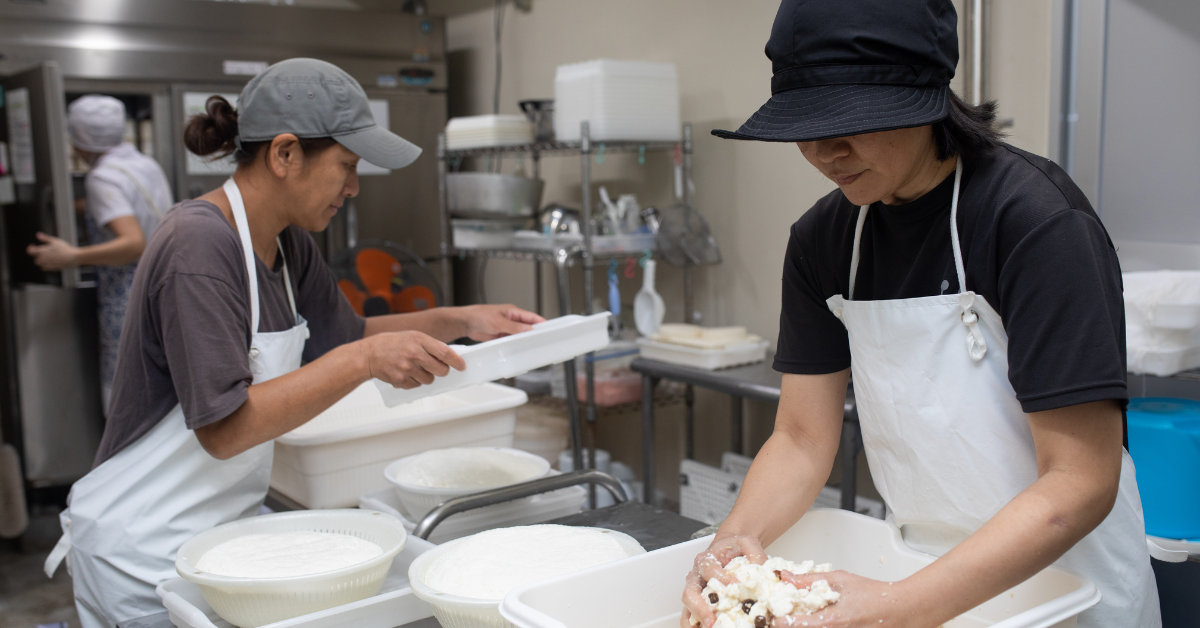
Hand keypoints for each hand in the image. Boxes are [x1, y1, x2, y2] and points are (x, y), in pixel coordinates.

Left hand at [26, 232, 77, 269]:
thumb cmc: (64, 248)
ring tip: (47, 257)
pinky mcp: (51, 268)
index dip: (30, 248)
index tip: (33, 245)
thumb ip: (45, 238)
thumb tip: (37, 234)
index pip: (30, 251)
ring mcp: (47, 264)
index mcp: (42, 251)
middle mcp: (43, 258)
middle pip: (35, 258)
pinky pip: (44, 268)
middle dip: (37, 255)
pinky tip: (49, 261)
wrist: (73, 257)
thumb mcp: (55, 241)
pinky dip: (44, 265)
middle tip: (43, 251)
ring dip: (41, 261)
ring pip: (39, 264)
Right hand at [363, 331, 466, 388]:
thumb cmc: (390, 344)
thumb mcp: (412, 337)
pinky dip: (415, 381)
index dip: (456, 361)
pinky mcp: (401, 381)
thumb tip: (448, 356)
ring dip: (426, 376)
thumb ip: (429, 345)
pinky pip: (417, 385)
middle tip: (436, 367)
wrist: (368, 355)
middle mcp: (414, 354)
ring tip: (415, 367)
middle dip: (442, 370)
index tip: (461, 365)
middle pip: (441, 370)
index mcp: (418, 340)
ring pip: (430, 380)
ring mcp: (407, 369)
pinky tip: (406, 372)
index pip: (445, 352)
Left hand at [458, 304, 544, 340]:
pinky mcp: (501, 335)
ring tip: (530, 346)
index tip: (548, 329)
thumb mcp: (498, 322)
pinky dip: (515, 344)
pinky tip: (517, 349)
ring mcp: (506, 328)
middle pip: (527, 327)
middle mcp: (511, 320)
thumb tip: (528, 329)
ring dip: (523, 340)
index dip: (541, 323)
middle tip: (541, 340)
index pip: (532, 317)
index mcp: (513, 312)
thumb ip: (514, 327)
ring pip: (520, 335)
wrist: (466, 323)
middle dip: (533, 333)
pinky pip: (511, 340)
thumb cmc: (479, 315)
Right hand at [681, 536, 767, 627]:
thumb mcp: (746, 544)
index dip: (723, 579)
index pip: (710, 571)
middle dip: (699, 608)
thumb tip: (764, 571)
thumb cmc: (734, 549)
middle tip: (711, 621)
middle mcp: (696, 576)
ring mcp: (695, 591)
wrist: (728, 550)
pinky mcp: (697, 603)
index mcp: (706, 560)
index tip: (738, 587)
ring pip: (687, 608)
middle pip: (690, 593)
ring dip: (696, 620)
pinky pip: (691, 616)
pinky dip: (696, 625)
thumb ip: (755, 554)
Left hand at [772, 571, 921, 627]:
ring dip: (804, 626)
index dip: (777, 620)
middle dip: (790, 625)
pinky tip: (823, 623)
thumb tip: (785, 577)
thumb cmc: (875, 594)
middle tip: (786, 617)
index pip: (791, 626)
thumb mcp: (840, 580)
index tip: (773, 615)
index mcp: (830, 621)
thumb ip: (810, 581)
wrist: (903, 610)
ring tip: (803, 619)